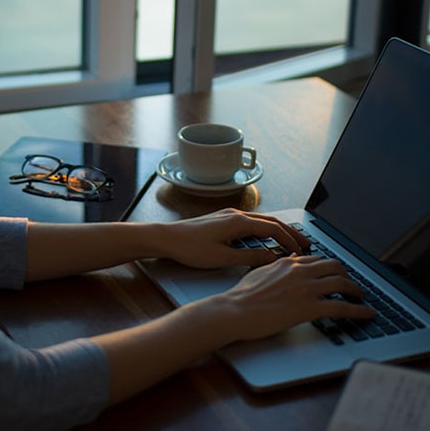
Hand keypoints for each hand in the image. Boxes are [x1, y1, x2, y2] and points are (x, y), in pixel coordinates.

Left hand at [158, 208, 309, 268]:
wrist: (167, 238)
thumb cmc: (190, 248)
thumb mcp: (222, 258)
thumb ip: (250, 258)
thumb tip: (273, 258)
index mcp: (238, 222)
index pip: (273, 229)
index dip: (290, 240)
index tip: (302, 252)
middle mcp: (236, 214)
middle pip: (271, 221)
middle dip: (290, 232)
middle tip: (306, 244)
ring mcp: (229, 215)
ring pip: (261, 220)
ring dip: (278, 230)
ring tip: (291, 242)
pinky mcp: (222, 219)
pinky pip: (250, 222)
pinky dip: (264, 229)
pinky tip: (266, 239)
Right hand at [221, 255, 375, 340]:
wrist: (236, 310)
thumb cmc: (242, 295)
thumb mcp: (259, 272)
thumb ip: (277, 266)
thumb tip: (288, 261)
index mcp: (288, 263)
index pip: (317, 260)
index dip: (330, 267)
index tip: (335, 273)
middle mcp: (300, 271)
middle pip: (335, 267)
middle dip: (347, 275)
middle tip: (351, 284)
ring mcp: (306, 289)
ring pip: (342, 283)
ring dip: (356, 291)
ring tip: (361, 297)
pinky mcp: (309, 308)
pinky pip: (342, 307)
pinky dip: (359, 310)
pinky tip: (367, 313)